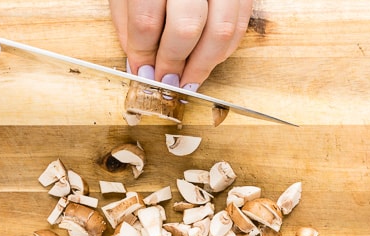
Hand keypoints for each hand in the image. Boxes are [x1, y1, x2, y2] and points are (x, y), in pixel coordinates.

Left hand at [109, 0, 251, 91]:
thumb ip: (130, 20)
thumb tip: (140, 62)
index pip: (146, 20)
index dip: (144, 54)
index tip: (143, 73)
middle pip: (186, 27)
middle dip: (174, 62)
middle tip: (166, 80)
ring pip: (221, 32)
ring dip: (203, 65)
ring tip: (188, 81)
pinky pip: (239, 27)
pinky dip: (223, 51)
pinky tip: (207, 60)